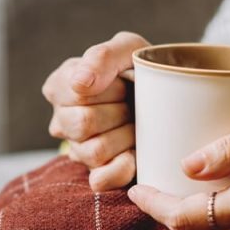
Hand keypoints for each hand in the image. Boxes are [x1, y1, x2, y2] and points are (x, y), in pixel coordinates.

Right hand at [43, 32, 148, 190]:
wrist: (169, 97)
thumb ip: (102, 56)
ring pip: (94, 151)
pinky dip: (123, 167)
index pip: (76, 94)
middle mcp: (62, 120)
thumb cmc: (141, 70)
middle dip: (118, 112)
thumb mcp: (127, 49)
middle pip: (82, 124)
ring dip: (125, 136)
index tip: (124, 82)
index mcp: (60, 86)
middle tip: (133, 104)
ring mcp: (77, 150)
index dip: (109, 89)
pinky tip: (135, 152)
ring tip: (136, 124)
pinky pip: (101, 180)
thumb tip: (81, 83)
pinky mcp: (97, 174)